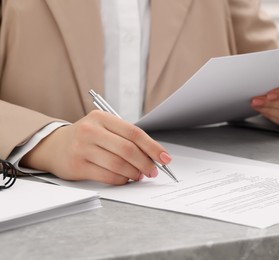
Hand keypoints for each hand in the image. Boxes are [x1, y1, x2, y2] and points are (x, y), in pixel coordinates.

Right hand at [20, 110, 171, 184]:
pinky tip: (126, 179)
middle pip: (128, 149)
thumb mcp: (104, 128)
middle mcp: (91, 131)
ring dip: (134, 173)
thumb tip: (153, 155)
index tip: (165, 158)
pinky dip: (122, 180)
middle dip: (146, 163)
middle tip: (153, 171)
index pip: (134, 132)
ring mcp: (82, 149)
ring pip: (118, 164)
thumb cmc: (87, 137)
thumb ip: (125, 138)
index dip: (153, 147)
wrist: (54, 146)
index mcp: (101, 118)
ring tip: (140, 175)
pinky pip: (107, 176)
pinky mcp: (78, 166)